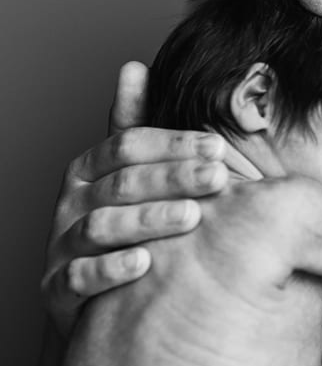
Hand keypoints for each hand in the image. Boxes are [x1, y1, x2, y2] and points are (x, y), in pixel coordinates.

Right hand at [41, 62, 228, 336]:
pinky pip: (78, 278)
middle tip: (219, 177)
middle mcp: (71, 202)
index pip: (129, 145)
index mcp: (90, 168)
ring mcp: (61, 245)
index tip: (220, 146)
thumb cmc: (126, 222)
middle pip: (122, 182)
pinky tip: (144, 264)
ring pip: (101, 227)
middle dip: (174, 177)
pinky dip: (110, 270)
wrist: (99, 299)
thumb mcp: (131, 173)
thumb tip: (133, 66)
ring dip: (149, 219)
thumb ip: (135, 125)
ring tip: (192, 216)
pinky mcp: (57, 288)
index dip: (175, 144)